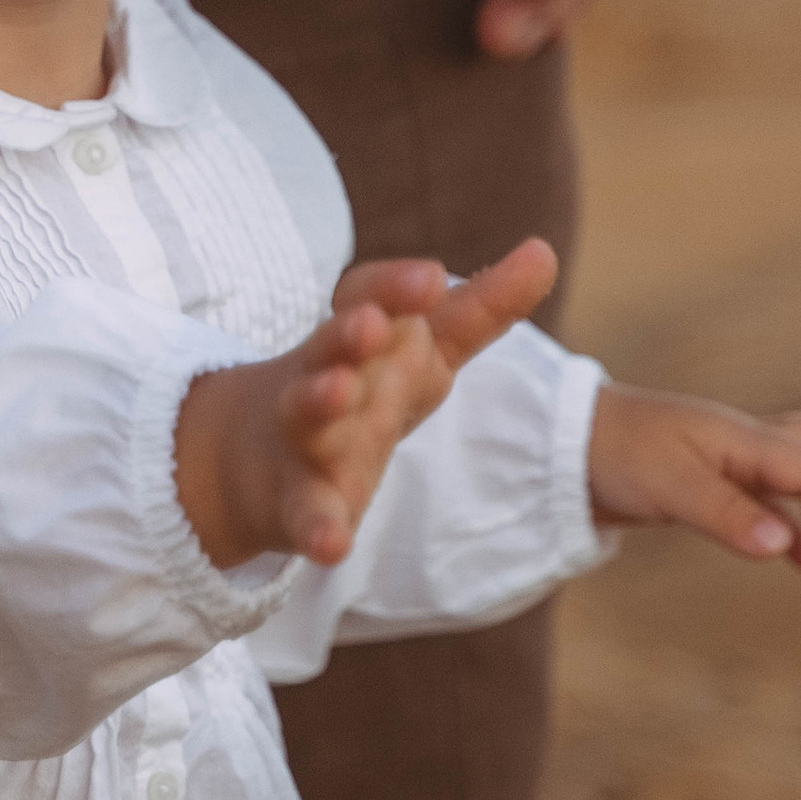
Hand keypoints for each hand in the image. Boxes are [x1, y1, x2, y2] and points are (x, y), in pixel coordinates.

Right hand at [178, 240, 560, 572]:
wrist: (255, 458)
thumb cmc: (361, 389)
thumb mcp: (422, 353)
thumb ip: (481, 308)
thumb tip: (545, 252)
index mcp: (357, 337)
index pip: (366, 294)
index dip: (394, 287)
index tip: (434, 279)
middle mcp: (325, 377)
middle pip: (329, 347)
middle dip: (347, 334)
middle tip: (369, 323)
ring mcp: (304, 439)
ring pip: (305, 415)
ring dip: (319, 401)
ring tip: (339, 392)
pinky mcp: (298, 502)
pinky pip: (304, 514)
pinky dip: (315, 528)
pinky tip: (332, 547)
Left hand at [588, 387, 800, 573]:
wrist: (563, 446)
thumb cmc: (613, 454)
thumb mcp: (667, 486)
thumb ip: (726, 515)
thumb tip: (784, 548)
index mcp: (743, 436)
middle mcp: (748, 442)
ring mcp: (733, 461)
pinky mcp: (714, 484)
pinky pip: (775, 497)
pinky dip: (799, 524)